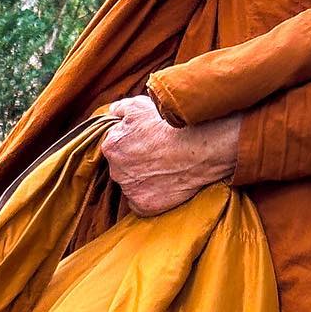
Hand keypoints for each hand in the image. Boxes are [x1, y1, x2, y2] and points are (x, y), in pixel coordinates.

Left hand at [100, 95, 241, 215]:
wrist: (199, 147)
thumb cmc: (172, 124)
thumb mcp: (143, 106)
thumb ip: (122, 108)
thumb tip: (113, 112)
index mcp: (111, 146)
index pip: (116, 148)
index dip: (133, 146)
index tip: (149, 144)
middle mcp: (115, 170)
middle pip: (122, 168)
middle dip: (136, 164)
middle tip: (159, 157)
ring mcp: (129, 189)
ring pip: (132, 186)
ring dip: (144, 181)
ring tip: (166, 170)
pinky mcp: (143, 205)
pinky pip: (142, 204)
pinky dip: (152, 197)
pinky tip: (166, 186)